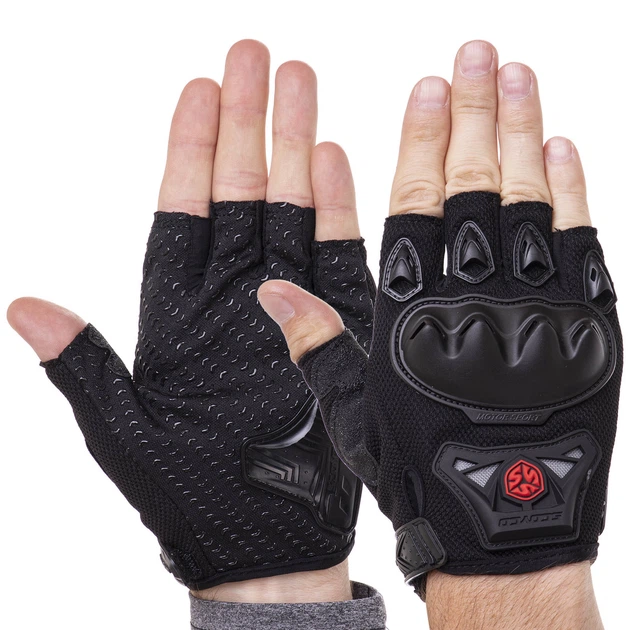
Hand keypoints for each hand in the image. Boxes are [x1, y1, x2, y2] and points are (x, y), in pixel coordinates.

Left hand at [7, 40, 373, 601]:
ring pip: (290, 214)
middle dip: (247, 124)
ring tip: (299, 88)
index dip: (189, 150)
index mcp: (176, 316)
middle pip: (239, 194)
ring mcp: (286, 311)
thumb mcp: (123, 431)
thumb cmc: (189, 498)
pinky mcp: (332, 334)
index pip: (182, 212)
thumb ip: (85, 365)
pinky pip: (337, 262)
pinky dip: (336, 212)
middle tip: (257, 58)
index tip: (199, 89)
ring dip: (294, 149)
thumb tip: (27, 307)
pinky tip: (333, 162)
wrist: (263, 548)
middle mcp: (233, 301)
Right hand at [259, 40, 619, 624]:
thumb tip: (270, 289)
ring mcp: (539, 311)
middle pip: (475, 187)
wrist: (507, 529)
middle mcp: (479, 302)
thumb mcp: (354, 413)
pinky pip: (583, 250)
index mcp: (418, 314)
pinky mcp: (587, 332)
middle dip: (475, 114)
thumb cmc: (423, 472)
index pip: (417, 207)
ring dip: (525, 134)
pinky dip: (575, 196)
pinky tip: (565, 148)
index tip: (428, 88)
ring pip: (531, 205)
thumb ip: (317, 343)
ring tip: (518, 75)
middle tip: (477, 54)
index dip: (422, 145)